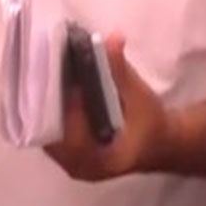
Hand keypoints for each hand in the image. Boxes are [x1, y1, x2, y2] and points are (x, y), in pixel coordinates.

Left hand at [45, 34, 170, 180]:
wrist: (161, 143)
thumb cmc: (152, 123)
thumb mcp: (139, 95)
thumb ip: (121, 70)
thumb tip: (111, 38)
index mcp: (101, 161)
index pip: (70, 135)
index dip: (64, 105)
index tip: (62, 76)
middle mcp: (80, 167)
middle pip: (50, 133)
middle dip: (47, 102)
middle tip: (45, 68)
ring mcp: (71, 163)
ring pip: (47, 132)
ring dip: (46, 105)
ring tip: (45, 74)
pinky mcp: (68, 154)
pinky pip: (51, 132)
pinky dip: (51, 111)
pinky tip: (51, 88)